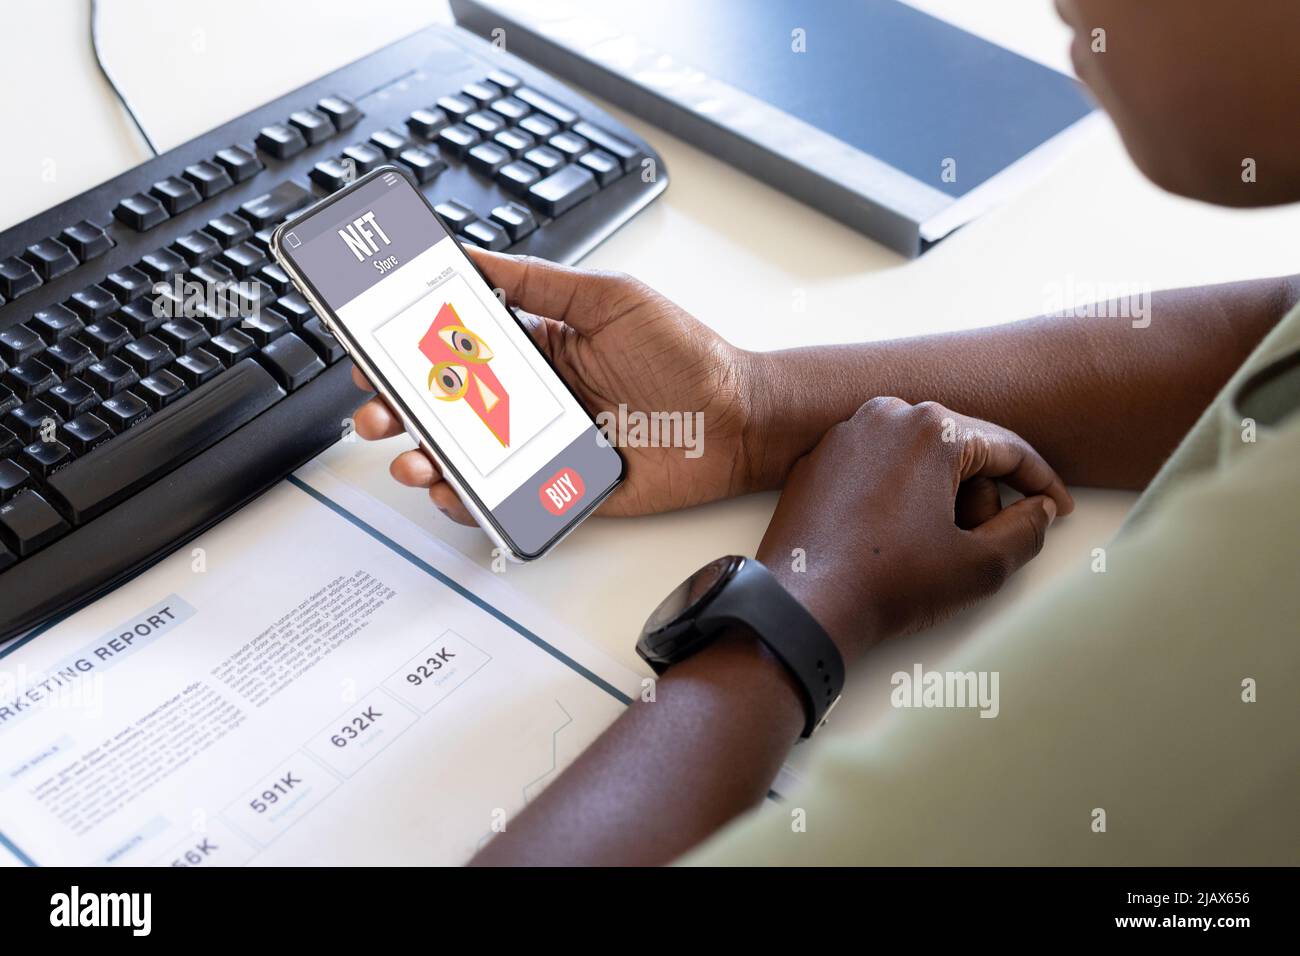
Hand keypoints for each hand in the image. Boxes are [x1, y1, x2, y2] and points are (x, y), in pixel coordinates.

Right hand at [351, 250, 757, 522]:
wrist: (739, 418)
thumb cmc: (686, 353)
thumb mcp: (610, 298)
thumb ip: (542, 282)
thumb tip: (477, 255)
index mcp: (540, 348)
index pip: (460, 348)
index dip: (415, 350)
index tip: (376, 346)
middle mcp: (535, 398)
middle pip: (451, 407)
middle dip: (403, 408)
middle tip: (376, 409)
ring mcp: (545, 445)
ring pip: (468, 457)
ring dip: (426, 457)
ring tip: (409, 455)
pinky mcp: (562, 489)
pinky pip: (506, 499)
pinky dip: (471, 502)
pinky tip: (452, 491)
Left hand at [756, 398, 1074, 660]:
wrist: (802, 605)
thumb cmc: (889, 584)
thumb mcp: (981, 566)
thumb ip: (1026, 531)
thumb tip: (1039, 510)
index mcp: (931, 427)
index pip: (1007, 448)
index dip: (1042, 482)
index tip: (1059, 509)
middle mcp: (885, 415)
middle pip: (961, 451)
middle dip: (980, 497)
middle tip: (975, 546)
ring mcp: (844, 435)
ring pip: (917, 459)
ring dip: (938, 497)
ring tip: (927, 547)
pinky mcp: (815, 461)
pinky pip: (876, 470)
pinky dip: (895, 498)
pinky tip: (890, 540)